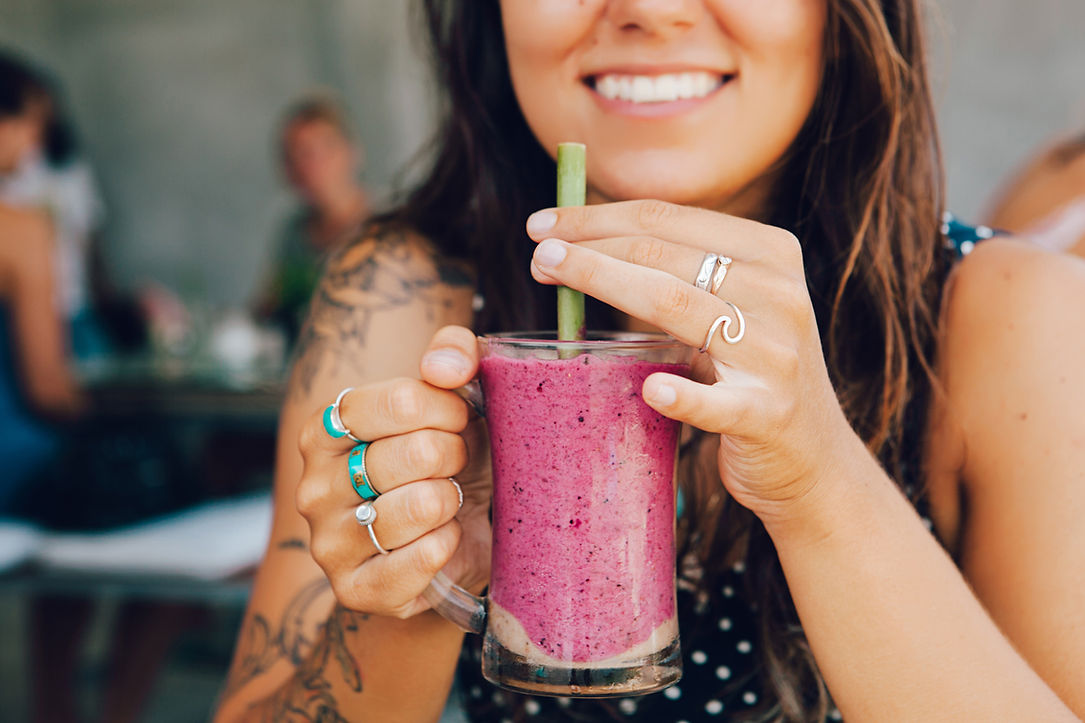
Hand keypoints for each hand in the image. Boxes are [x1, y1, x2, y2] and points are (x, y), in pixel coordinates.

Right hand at [296, 326, 491, 617]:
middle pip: (418, 452)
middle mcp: (314, 485)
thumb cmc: (445, 459)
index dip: (447, 408)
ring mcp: (329, 542)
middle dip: (455, 455)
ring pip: (423, 505)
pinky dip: (449, 545)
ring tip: (443, 502)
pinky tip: (443, 538)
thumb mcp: (453, 397)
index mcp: (324, 429)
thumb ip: (453, 354)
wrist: (448, 539)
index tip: (456, 419)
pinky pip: (424, 559)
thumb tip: (444, 365)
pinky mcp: (356, 589)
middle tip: (450, 467)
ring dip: (452, 501)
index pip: (402, 400)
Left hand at [526, 200, 866, 521]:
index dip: (600, 216)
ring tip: (552, 275)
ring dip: (606, 283)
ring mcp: (776, 355)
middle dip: (591, 246)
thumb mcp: (732, 309)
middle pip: (665, 254)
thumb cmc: (750, 375)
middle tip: (537, 252)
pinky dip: (684, 395)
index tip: (545, 224)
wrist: (813, 461)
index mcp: (771, 254)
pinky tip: (650, 389)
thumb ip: (681, 274)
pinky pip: (719, 403)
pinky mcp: (768, 414)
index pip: (670, 219)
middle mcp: (779, 294)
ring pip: (679, 306)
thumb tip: (584, 241)